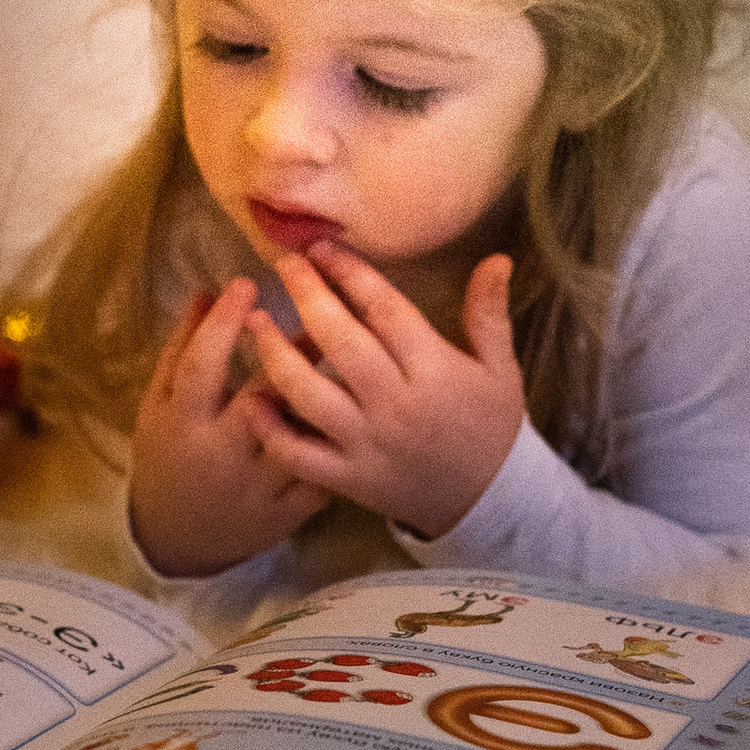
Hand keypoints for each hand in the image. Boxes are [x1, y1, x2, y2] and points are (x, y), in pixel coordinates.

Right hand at [128, 282, 329, 578]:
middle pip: (264, 395)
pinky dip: (342, 439)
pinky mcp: (289, 511)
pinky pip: (324, 470)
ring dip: (329, 392)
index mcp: (183, 424)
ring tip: (352, 352)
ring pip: (303, 433)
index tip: (247, 283)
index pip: (201, 366)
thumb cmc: (168, 457)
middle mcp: (222, 453)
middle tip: (321, 308)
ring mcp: (259, 486)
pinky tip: (359, 407)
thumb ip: (181, 349)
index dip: (223, 322)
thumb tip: (208, 292)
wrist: (180, 538)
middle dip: (294, 349)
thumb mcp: (158, 404)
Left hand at [239, 246, 525, 538]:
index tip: (322, 248)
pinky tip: (250, 398)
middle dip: (308, 297)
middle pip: (341, 343)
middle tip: (284, 263)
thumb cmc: (490, 427)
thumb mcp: (500, 369)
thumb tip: (498, 259)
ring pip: (309, 394)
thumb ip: (490, 314)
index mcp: (433, 371)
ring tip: (254, 322)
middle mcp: (396, 405)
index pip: (386, 311)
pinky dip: (271, 428)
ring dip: (276, 355)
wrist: (487, 502)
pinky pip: (299, 453)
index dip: (351, 274)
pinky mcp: (348, 478)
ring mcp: (367, 444)